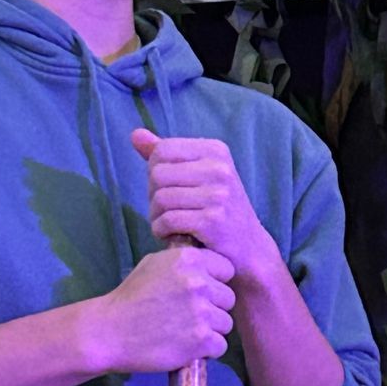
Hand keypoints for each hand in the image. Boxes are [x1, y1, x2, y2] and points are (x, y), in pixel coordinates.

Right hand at [80, 244, 235, 373]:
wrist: (111, 331)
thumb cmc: (131, 297)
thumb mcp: (154, 264)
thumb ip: (183, 263)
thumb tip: (207, 262)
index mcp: (189, 259)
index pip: (226, 269)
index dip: (216, 282)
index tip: (201, 293)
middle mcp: (198, 283)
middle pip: (228, 298)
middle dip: (213, 307)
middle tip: (189, 315)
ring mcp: (202, 312)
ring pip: (226, 323)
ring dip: (211, 330)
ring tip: (186, 331)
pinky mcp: (202, 339)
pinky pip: (221, 345)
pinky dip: (207, 350)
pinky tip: (187, 346)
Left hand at [130, 127, 277, 283]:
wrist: (250, 250)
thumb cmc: (220, 210)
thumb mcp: (200, 176)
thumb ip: (168, 155)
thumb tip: (136, 135)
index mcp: (216, 151)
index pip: (162, 150)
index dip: (155, 171)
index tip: (167, 190)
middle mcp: (219, 169)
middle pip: (158, 174)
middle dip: (153, 195)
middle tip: (164, 211)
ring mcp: (218, 195)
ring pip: (160, 198)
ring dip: (155, 216)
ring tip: (165, 224)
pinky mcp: (213, 221)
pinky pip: (168, 220)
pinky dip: (161, 230)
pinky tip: (168, 235)